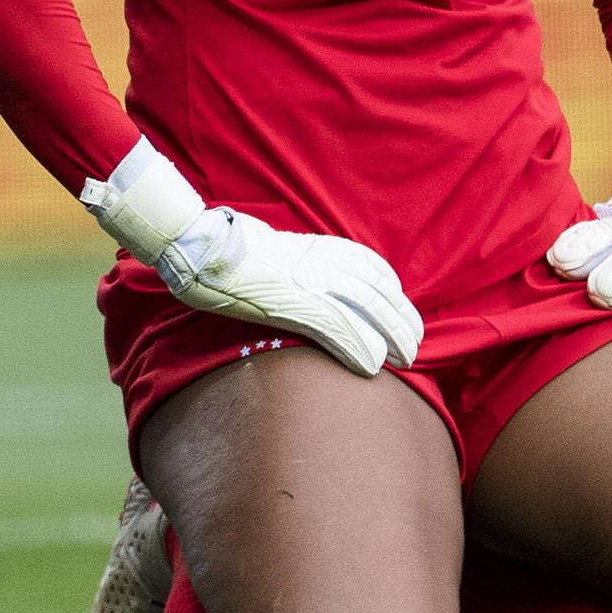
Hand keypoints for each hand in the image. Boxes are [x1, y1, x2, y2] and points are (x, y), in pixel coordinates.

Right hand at [81, 142, 421, 377]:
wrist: (198, 246)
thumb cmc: (220, 248)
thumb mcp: (264, 245)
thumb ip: (286, 261)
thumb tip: (283, 273)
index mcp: (315, 247)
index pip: (371, 266)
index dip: (391, 291)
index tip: (399, 308)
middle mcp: (322, 261)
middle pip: (379, 290)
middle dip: (402, 319)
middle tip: (413, 344)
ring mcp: (312, 282)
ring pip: (370, 311)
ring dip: (393, 337)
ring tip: (406, 359)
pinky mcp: (298, 304)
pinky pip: (342, 330)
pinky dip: (361, 349)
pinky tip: (371, 366)